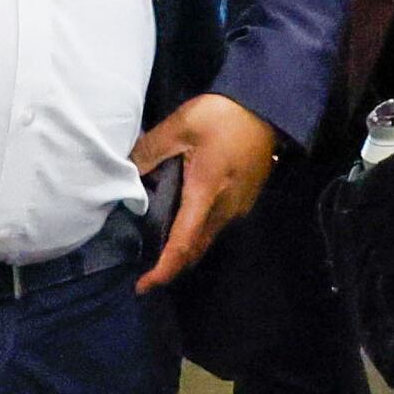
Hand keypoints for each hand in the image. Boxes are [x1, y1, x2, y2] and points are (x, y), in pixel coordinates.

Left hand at [128, 92, 278, 292]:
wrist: (267, 107)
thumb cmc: (223, 116)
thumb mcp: (180, 126)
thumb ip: (150, 150)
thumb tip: (125, 172)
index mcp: (205, 194)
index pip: (182, 243)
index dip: (163, 269)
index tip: (143, 286)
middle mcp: (225, 209)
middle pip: (196, 249)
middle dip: (172, 265)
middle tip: (145, 269)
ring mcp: (239, 207)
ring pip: (208, 239)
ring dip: (186, 248)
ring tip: (160, 244)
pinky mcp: (246, 199)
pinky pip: (218, 225)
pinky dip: (198, 231)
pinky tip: (184, 217)